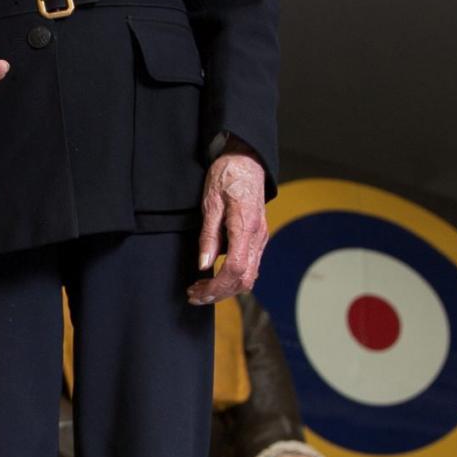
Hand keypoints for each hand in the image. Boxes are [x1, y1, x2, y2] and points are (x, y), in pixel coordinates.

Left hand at [188, 145, 268, 303]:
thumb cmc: (227, 177)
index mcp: (246, 227)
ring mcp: (261, 238)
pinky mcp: (258, 238)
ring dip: (225, 288)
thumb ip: (208, 236)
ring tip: (201, 288)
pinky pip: (250, 266)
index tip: (197, 291)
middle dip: (219, 293)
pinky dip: (233, 278)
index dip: (216, 286)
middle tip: (194, 295)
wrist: (246, 161)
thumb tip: (204, 265)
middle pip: (244, 279)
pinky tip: (215, 277)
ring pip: (249, 277)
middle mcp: (258, 236)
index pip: (234, 269)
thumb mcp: (211, 203)